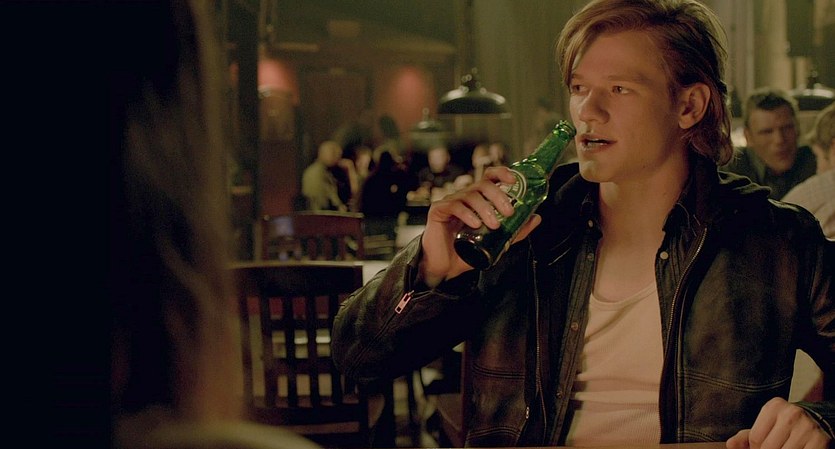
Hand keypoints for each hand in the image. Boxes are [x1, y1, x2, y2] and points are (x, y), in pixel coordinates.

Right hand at [420, 166, 541, 286]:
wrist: (444, 268)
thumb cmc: (467, 252)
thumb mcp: (496, 241)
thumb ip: (515, 231)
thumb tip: (536, 218)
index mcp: (478, 199)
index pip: (489, 177)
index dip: (501, 173)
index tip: (514, 180)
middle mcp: (464, 196)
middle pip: (482, 184)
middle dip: (498, 196)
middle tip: (509, 212)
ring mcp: (450, 202)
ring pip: (470, 195)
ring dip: (485, 208)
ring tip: (494, 225)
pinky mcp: (438, 211)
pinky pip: (454, 206)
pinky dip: (467, 214)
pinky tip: (475, 224)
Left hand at [726, 397, 830, 448]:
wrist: (816, 424)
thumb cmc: (784, 427)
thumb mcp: (765, 427)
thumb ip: (746, 436)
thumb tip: (730, 445)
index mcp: (774, 407)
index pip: (755, 439)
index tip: (762, 447)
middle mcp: (791, 413)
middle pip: (768, 448)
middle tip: (776, 448)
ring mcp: (807, 427)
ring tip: (785, 448)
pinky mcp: (820, 441)